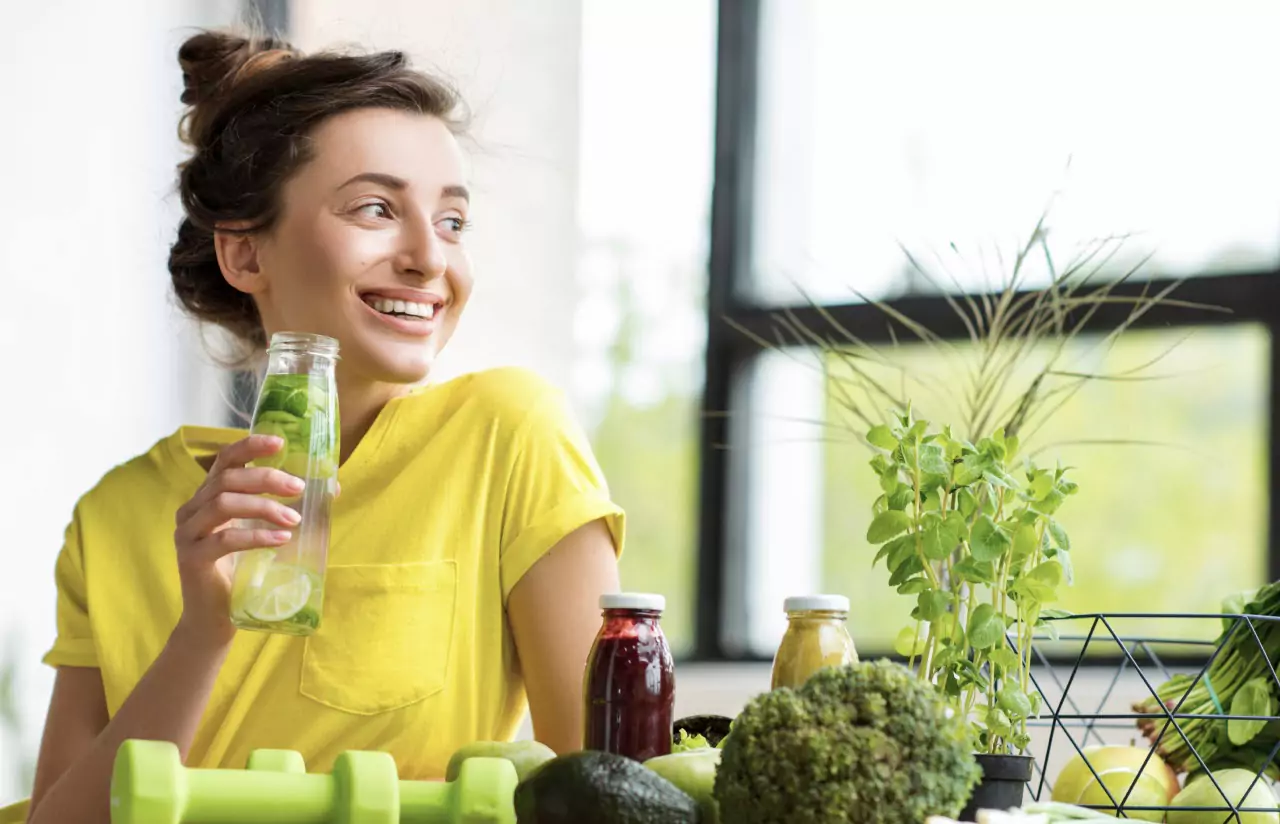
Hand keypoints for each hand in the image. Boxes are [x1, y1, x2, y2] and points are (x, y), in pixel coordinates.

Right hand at [172, 435, 304, 644]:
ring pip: (223, 503)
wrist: (215, 619)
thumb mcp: (266, 532)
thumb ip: (290, 507)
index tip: (280, 442)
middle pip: (227, 479)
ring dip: (265, 507)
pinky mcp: (191, 558)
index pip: (225, 460)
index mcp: (208, 497)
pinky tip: (281, 539)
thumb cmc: (242, 572)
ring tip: (295, 518)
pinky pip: (224, 539)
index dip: (250, 446)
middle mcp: (192, 510)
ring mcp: (188, 533)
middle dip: (267, 479)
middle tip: (300, 487)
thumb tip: (332, 486)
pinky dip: (256, 536)